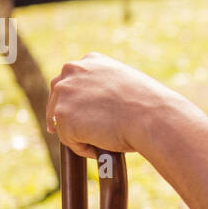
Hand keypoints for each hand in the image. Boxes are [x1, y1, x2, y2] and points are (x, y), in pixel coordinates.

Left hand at [46, 52, 169, 158]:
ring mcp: (64, 92)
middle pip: (56, 95)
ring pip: (61, 120)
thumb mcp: (127, 84)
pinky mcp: (62, 116)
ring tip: (99, 142)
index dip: (73, 98)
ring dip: (77, 133)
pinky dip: (83, 148)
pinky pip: (68, 140)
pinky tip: (101, 147)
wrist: (151, 116)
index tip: (76, 111)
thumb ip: (108, 88)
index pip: (71, 78)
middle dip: (63, 113)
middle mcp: (72, 71)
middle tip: (72, 131)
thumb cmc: (148, 105)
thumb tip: (103, 105)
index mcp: (90, 60)